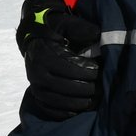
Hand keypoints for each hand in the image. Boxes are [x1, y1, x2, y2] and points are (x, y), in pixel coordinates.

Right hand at [17, 0, 101, 120]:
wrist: (35, 36)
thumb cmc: (55, 29)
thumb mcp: (66, 23)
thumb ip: (81, 28)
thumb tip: (97, 34)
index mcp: (43, 55)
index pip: (67, 68)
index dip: (86, 71)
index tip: (99, 70)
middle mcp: (35, 72)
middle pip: (63, 86)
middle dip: (85, 89)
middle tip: (100, 89)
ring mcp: (34, 85)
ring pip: (57, 100)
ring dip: (77, 103)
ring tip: (93, 101)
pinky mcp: (36, 94)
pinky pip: (49, 109)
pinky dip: (64, 113)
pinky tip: (78, 111)